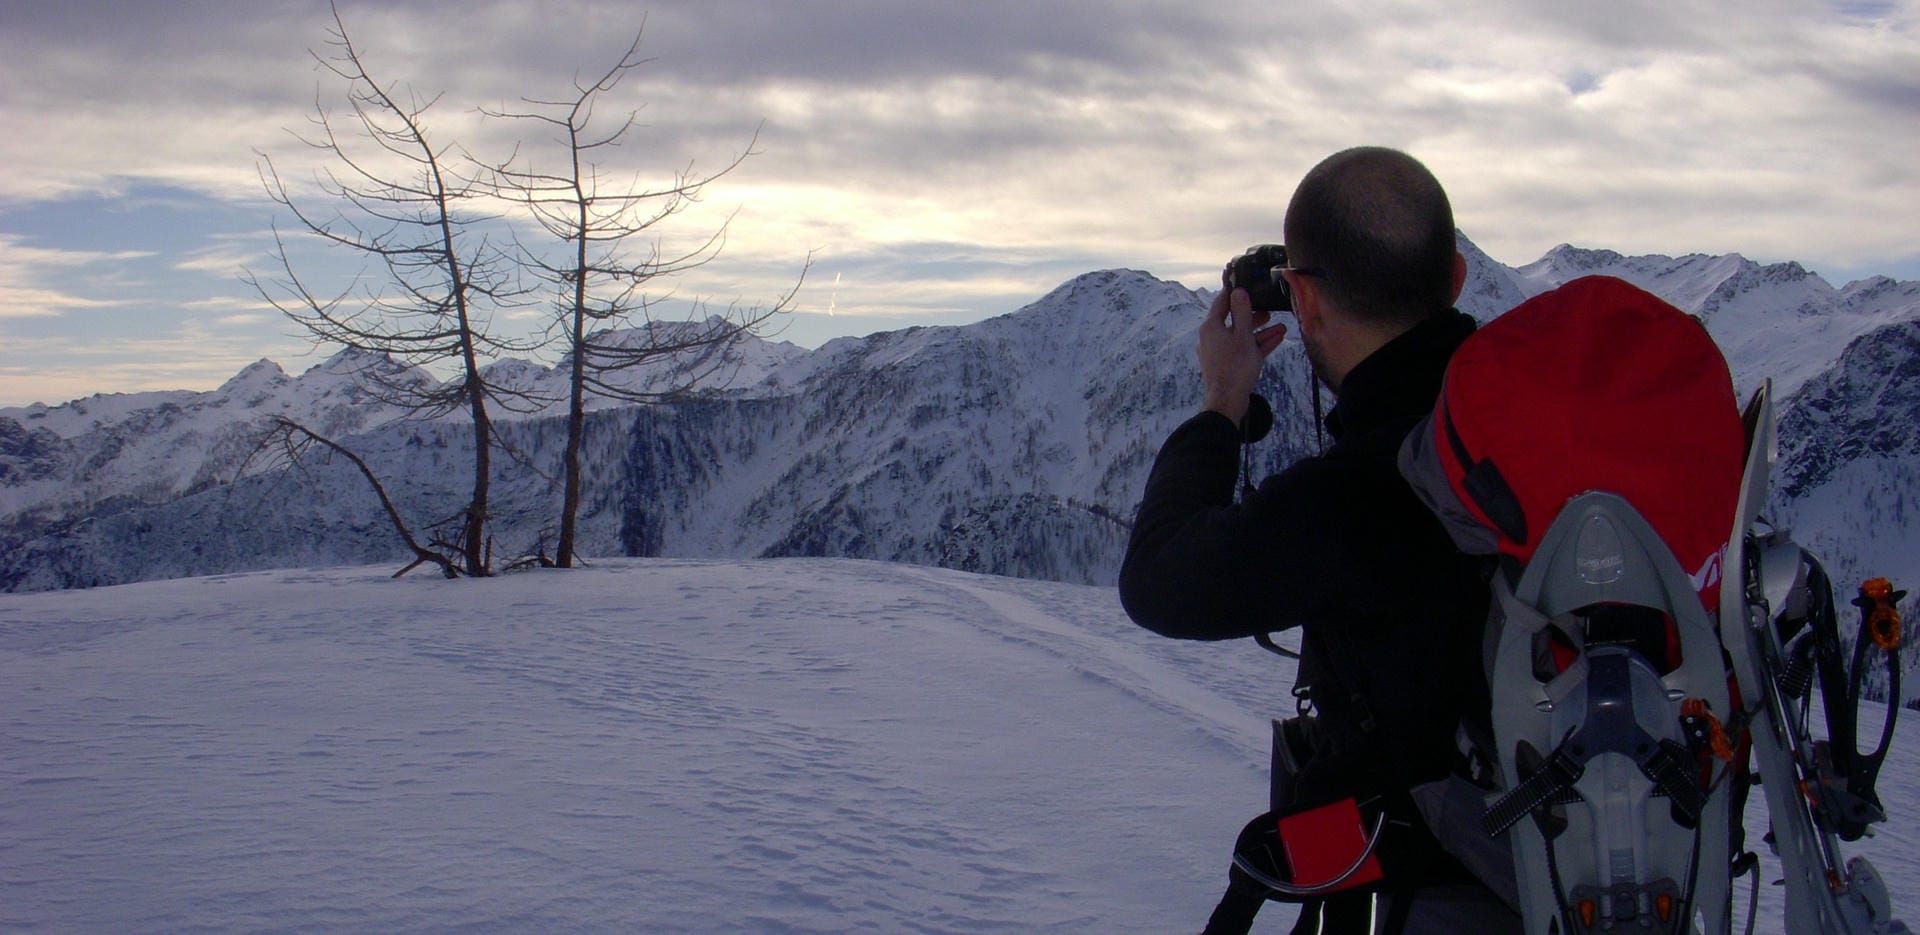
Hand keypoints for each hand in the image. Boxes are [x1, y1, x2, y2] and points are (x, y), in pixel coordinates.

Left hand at [1199, 288, 1286, 423]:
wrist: (1228, 401)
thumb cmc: (1235, 366)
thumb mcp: (1243, 335)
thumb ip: (1242, 312)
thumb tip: (1238, 291)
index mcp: (1211, 327)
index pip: (1222, 302)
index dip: (1235, 292)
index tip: (1247, 284)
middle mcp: (1212, 337)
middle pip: (1234, 320)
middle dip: (1254, 316)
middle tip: (1269, 310)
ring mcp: (1219, 352)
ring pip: (1242, 336)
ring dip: (1261, 332)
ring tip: (1281, 327)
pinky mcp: (1227, 365)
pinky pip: (1243, 350)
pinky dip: (1258, 345)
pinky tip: (1277, 339)